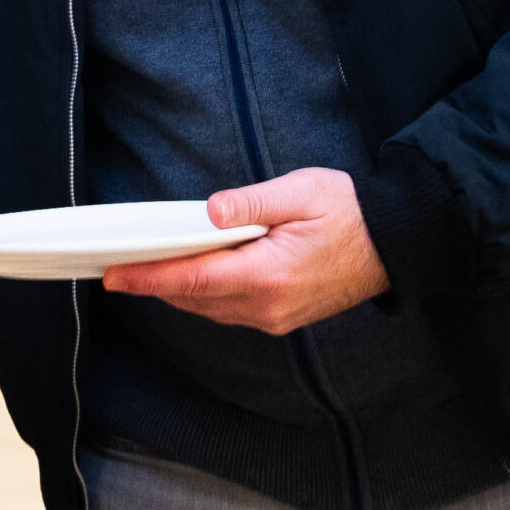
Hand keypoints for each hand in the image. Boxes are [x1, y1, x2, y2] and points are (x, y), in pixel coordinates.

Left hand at [102, 168, 388, 333]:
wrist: (394, 244)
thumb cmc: (351, 210)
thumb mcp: (301, 192)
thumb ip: (251, 204)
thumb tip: (209, 212)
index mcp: (270, 273)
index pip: (195, 278)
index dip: (149, 277)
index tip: (115, 275)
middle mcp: (269, 305)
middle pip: (196, 299)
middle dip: (154, 284)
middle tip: (116, 269)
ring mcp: (277, 317)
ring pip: (210, 309)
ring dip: (177, 291)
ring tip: (143, 269)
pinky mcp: (283, 317)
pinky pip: (230, 311)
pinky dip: (203, 295)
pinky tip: (190, 275)